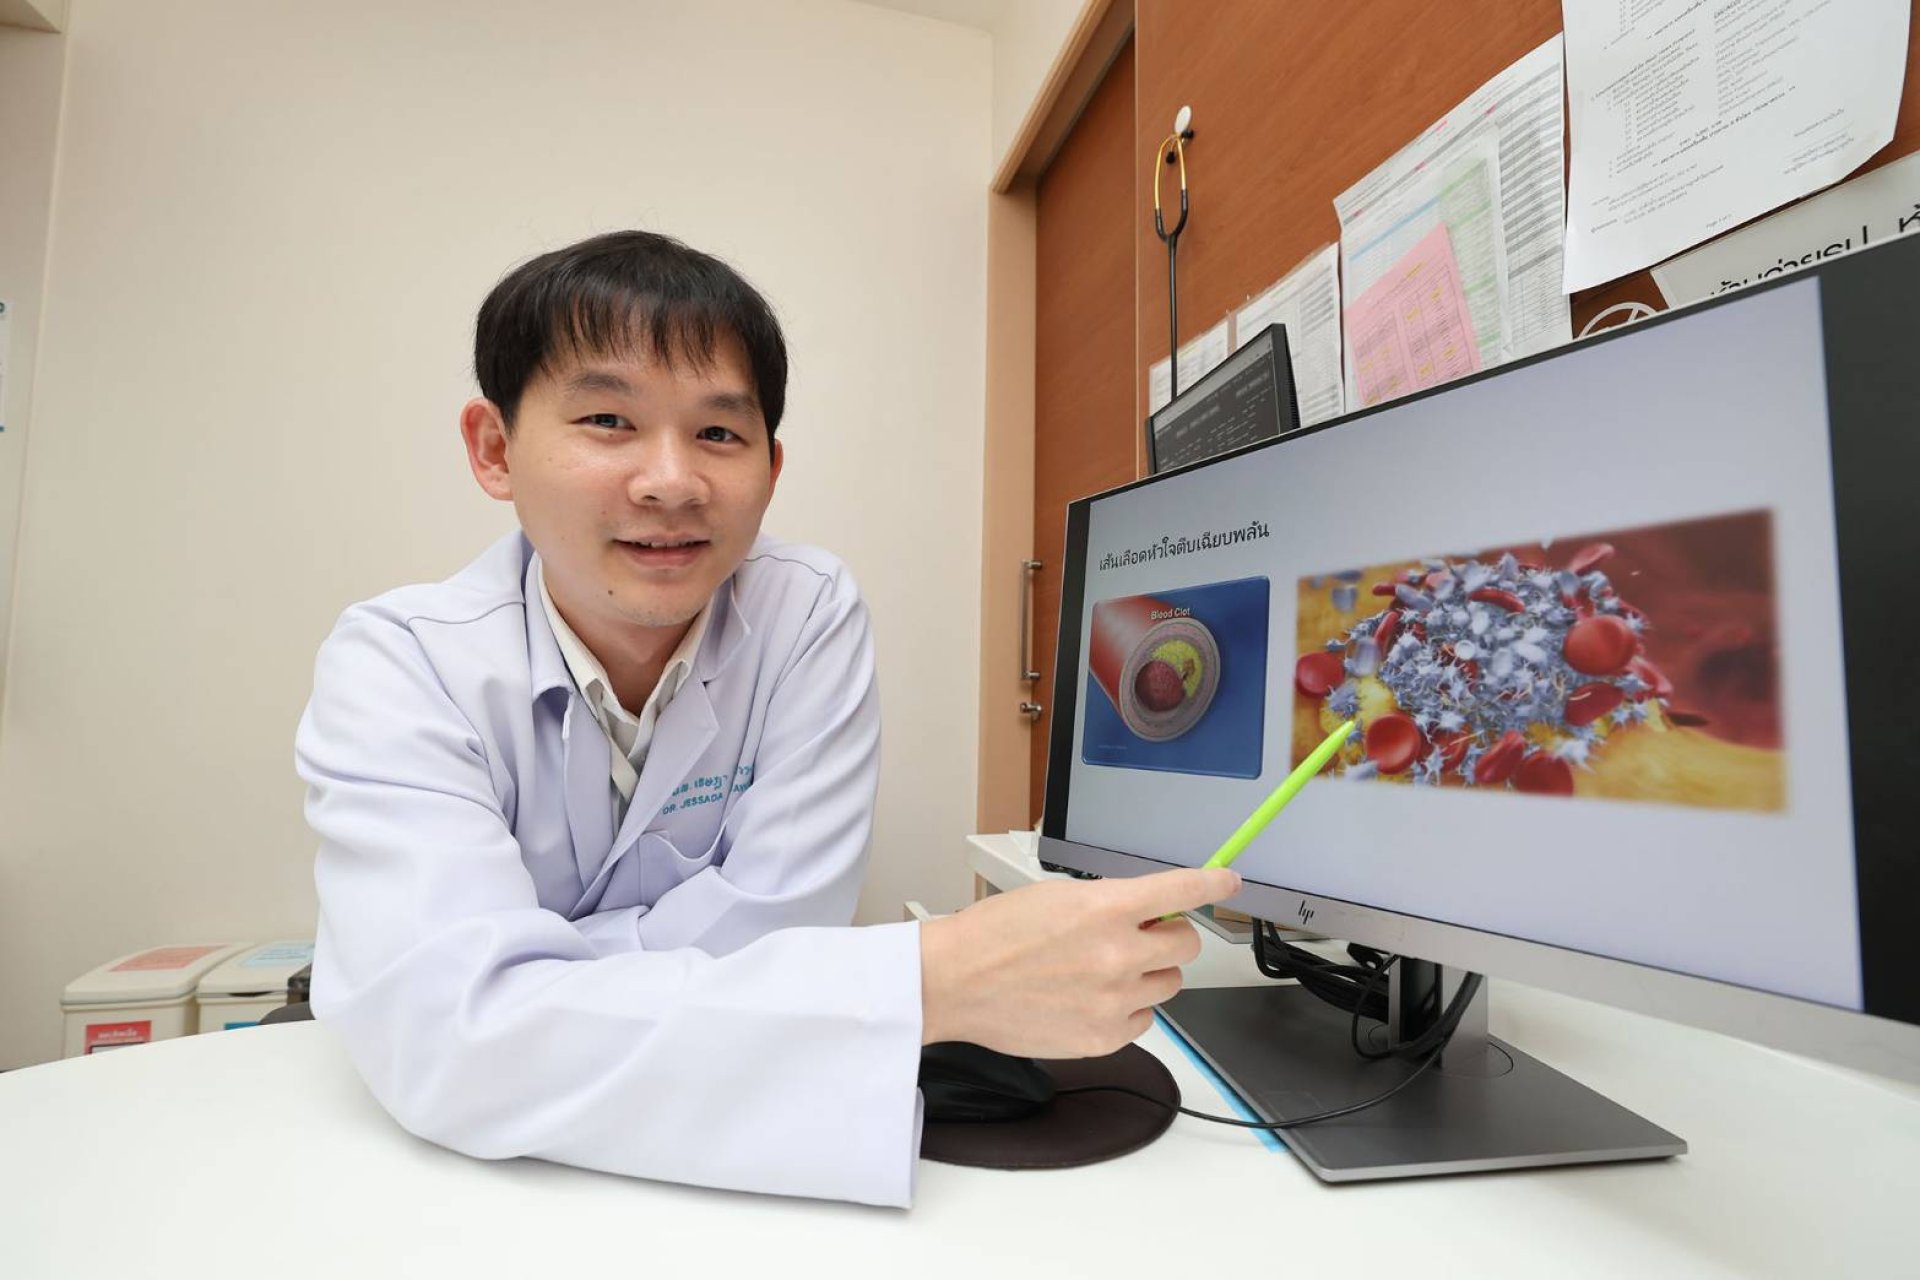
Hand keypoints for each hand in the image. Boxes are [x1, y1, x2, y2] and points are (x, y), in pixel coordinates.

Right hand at [917, 866, 1241, 1057]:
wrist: (956, 982)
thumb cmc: (996, 936)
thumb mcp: (1058, 897)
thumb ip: (1111, 903)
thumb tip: (1152, 913)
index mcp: (1105, 908)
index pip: (1181, 891)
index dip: (1212, 885)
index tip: (1228, 882)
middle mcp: (1117, 954)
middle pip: (1186, 944)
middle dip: (1168, 936)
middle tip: (1141, 937)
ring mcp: (1114, 1000)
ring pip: (1168, 984)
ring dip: (1146, 974)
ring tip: (1100, 972)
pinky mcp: (1104, 1036)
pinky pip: (1145, 1021)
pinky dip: (1127, 1010)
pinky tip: (1090, 1000)